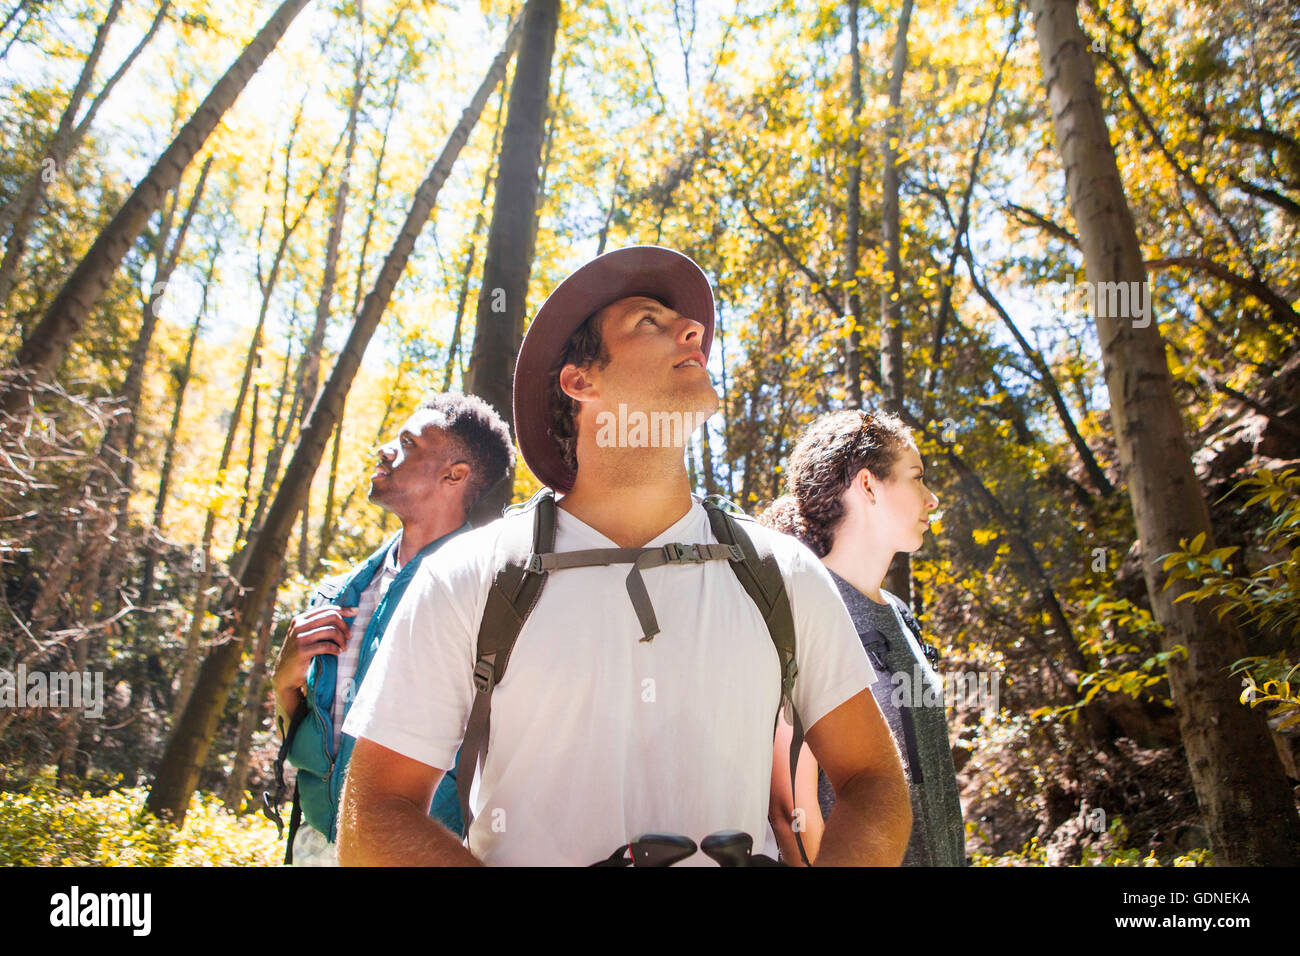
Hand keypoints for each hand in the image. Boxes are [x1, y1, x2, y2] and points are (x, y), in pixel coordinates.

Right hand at [272, 605, 357, 720]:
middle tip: (350, 637)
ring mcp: (299, 638)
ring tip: (344, 648)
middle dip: (344, 626)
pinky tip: (338, 653)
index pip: (326, 609)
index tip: (356, 612)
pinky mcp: (302, 650)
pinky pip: (326, 645)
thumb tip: (341, 615)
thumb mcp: (305, 636)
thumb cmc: (300, 655)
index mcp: (300, 619)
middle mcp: (299, 625)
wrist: (284, 676)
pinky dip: (336, 649)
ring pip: (331, 631)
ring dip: (342, 640)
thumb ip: (316, 626)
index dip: (343, 610)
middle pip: (331, 617)